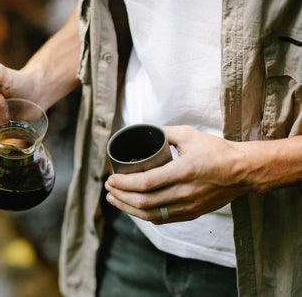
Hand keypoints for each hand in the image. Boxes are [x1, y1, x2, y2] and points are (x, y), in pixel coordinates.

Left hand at [104, 125, 252, 223]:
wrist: (243, 171)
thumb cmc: (217, 151)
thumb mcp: (189, 135)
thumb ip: (164, 133)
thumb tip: (143, 133)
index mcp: (183, 171)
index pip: (145, 183)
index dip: (123, 183)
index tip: (111, 179)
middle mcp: (185, 192)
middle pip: (143, 202)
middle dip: (120, 196)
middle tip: (108, 188)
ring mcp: (188, 206)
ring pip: (150, 214)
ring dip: (128, 208)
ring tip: (114, 199)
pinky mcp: (192, 213)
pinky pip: (162, 219)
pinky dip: (144, 215)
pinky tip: (133, 208)